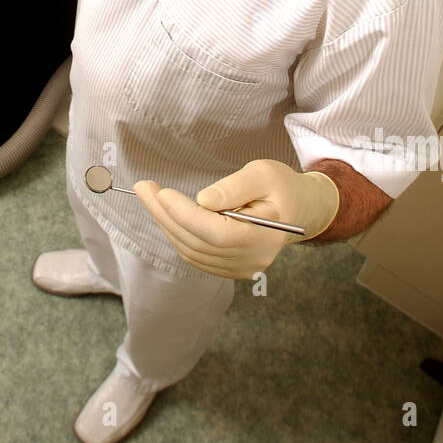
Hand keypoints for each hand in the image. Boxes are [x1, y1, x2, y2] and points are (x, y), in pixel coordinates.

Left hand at [133, 160, 339, 280]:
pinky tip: (166, 216)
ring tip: (150, 198)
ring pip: (192, 251)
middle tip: (143, 189)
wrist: (299, 209)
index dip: (185, 215)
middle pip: (198, 243)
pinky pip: (196, 256)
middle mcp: (252, 260)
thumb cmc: (281, 186)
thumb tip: (202, 200)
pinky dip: (176, 236)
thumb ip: (234, 187)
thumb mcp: (263, 173)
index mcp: (265, 236)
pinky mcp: (230, 268)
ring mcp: (241, 268)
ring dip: (166, 225)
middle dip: (165, 215)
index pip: (217, 233)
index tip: (161, 192)